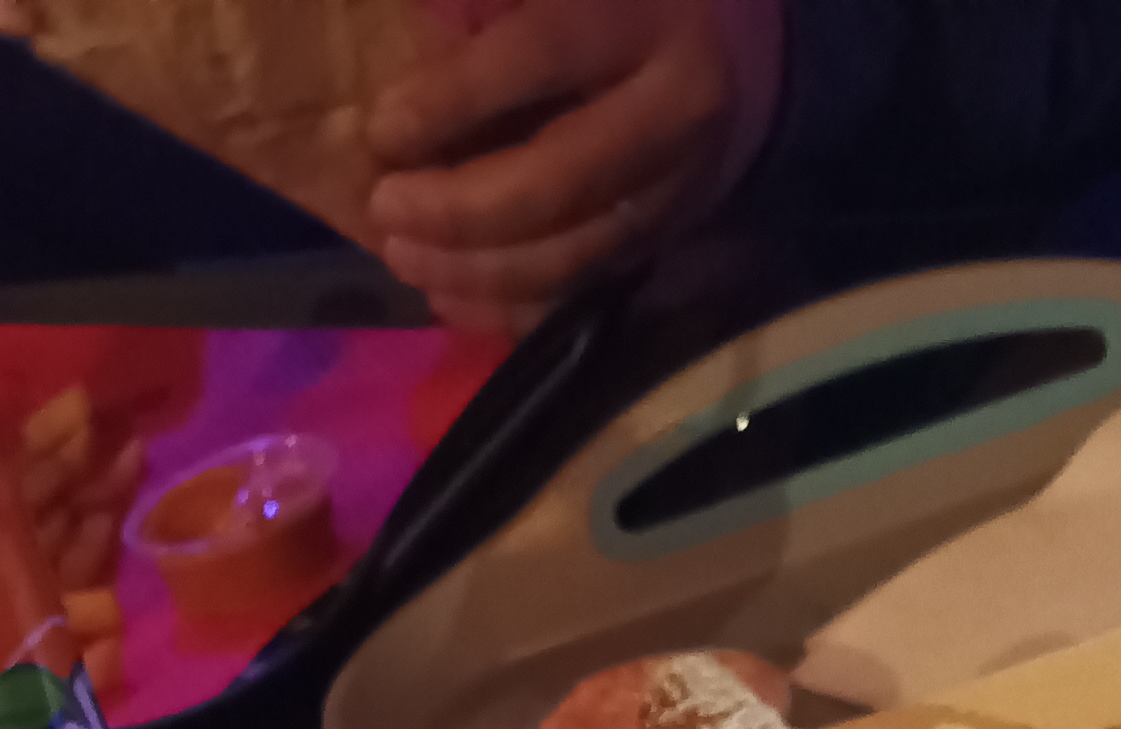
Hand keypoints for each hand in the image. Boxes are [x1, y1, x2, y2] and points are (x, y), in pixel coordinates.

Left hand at [365, 0, 785, 332]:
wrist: (737, 52)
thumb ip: (496, 3)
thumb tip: (418, 20)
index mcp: (644, 17)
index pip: (537, 56)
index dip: (453, 98)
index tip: (383, 128)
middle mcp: (673, 111)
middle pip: (554, 183)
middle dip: (458, 210)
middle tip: (385, 210)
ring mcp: (675, 190)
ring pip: (567, 255)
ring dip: (473, 269)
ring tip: (402, 255)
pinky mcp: (663, 244)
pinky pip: (580, 293)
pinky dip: (509, 306)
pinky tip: (448, 296)